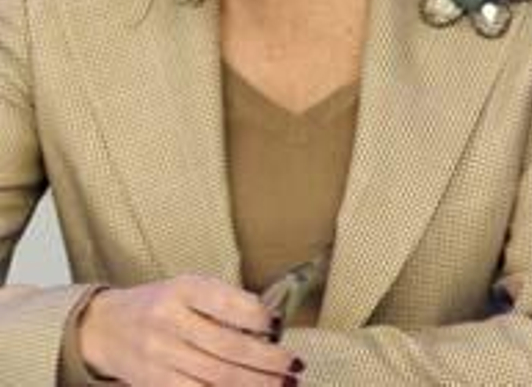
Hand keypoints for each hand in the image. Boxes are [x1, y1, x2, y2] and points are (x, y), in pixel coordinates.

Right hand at [77, 275, 303, 385]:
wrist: (102, 327)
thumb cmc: (160, 305)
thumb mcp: (188, 288)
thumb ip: (225, 304)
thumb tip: (273, 328)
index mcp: (183, 290)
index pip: (228, 303)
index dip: (259, 317)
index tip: (278, 326)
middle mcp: (169, 322)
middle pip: (228, 346)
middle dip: (268, 360)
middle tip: (295, 365)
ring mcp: (159, 356)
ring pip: (216, 377)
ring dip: (256, 384)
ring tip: (285, 384)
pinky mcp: (154, 383)